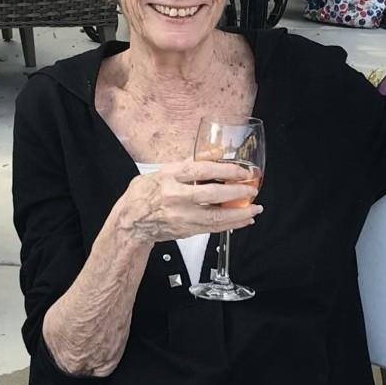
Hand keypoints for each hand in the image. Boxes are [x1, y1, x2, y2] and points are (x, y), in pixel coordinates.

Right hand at [117, 160, 262, 243]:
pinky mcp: (186, 230)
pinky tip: (244, 220)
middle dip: (236, 192)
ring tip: (255, 208)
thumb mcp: (161, 172)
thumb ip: (187, 164)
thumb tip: (214, 154)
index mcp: (168, 177)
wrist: (130, 223)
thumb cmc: (143, 195)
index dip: (225, 170)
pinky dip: (231, 224)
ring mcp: (181, 216)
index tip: (241, 171)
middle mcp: (175, 197)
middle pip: (211, 195)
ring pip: (215, 217)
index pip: (200, 170)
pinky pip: (213, 228)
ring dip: (239, 213)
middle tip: (252, 188)